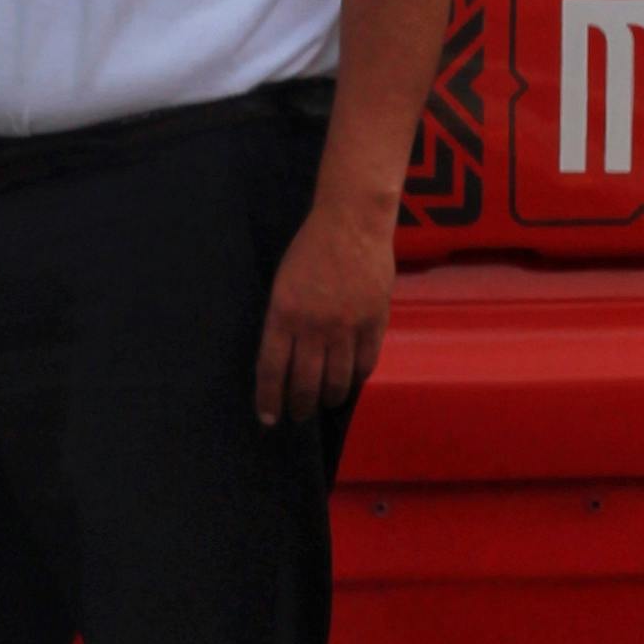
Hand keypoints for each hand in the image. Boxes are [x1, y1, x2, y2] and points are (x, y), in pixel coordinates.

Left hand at [256, 196, 396, 425]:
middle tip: (298, 415)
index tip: (269, 419)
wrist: (351, 223)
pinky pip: (365, 363)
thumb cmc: (310, 249)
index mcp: (283, 314)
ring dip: (329, 398)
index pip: (272, 370)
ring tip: (325, 402)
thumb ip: (283, 323)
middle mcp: (313, 326)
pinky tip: (351, 380)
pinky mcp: (374, 322)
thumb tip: (284, 361)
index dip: (269, 400)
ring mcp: (346, 326)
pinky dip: (356, 378)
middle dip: (300, 407)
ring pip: (337, 380)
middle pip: (305, 383)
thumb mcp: (282, 285)